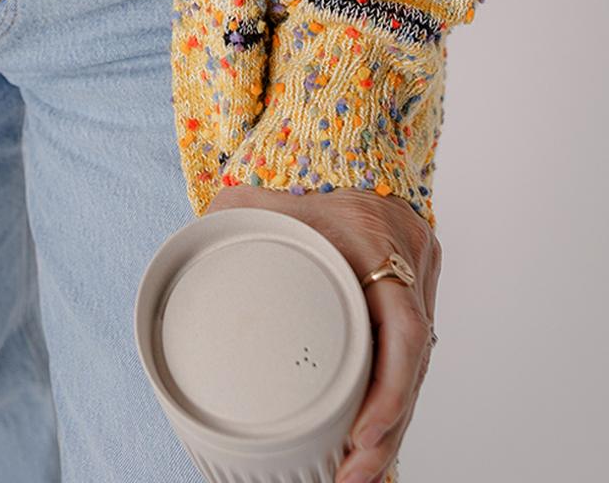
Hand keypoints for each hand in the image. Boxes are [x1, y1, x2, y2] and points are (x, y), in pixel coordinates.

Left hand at [203, 184, 439, 482]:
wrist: (353, 158)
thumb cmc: (306, 182)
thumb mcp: (265, 195)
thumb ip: (232, 215)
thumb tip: (188, 243)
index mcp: (381, 243)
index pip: (405, 330)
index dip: (389, 391)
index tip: (362, 436)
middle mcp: (411, 271)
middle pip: (413, 370)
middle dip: (385, 432)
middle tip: (353, 477)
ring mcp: (420, 290)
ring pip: (414, 375)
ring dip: (389, 429)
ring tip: (358, 476)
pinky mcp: (414, 308)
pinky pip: (408, 365)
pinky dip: (390, 404)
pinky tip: (371, 445)